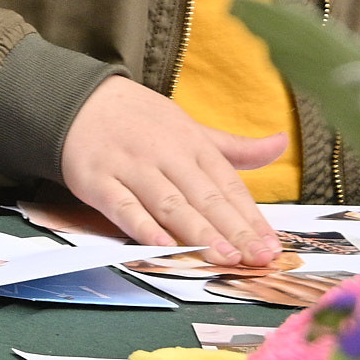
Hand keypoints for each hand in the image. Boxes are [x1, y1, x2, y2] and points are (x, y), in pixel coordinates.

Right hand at [60, 76, 283, 264]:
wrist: (77, 100)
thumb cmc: (140, 121)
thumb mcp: (190, 128)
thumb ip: (235, 147)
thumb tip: (282, 143)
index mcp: (191, 142)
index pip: (227, 184)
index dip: (250, 217)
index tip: (271, 246)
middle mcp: (164, 154)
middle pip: (203, 197)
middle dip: (232, 230)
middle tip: (256, 258)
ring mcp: (130, 167)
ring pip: (169, 204)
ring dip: (197, 232)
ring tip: (223, 258)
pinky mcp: (98, 181)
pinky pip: (123, 206)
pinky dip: (142, 226)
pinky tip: (161, 244)